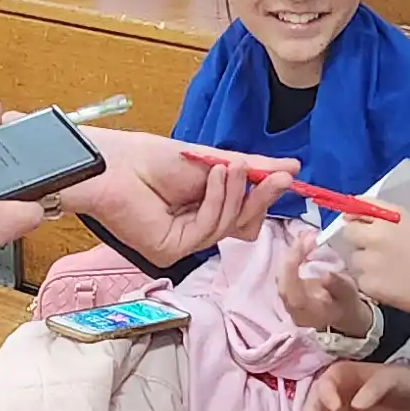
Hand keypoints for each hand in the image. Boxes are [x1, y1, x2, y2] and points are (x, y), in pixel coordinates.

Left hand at [65, 130, 277, 262]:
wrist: (118, 164)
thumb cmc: (154, 160)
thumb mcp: (213, 160)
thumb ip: (252, 168)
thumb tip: (292, 167)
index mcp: (205, 208)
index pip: (245, 213)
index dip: (264, 198)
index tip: (286, 177)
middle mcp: (196, 229)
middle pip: (243, 225)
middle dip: (261, 199)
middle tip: (280, 179)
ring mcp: (184, 242)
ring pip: (229, 228)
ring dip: (236, 194)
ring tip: (233, 166)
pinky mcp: (172, 250)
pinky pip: (208, 230)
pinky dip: (216, 201)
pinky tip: (216, 177)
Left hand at [276, 235, 376, 338]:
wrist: (343, 314)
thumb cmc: (346, 304)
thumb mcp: (349, 296)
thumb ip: (338, 286)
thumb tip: (326, 274)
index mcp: (305, 312)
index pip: (290, 290)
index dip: (292, 265)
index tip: (303, 243)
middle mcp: (291, 308)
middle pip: (282, 280)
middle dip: (291, 255)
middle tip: (305, 235)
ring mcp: (287, 300)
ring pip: (281, 274)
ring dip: (292, 253)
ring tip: (305, 236)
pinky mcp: (288, 291)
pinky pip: (285, 272)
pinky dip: (292, 256)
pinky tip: (302, 244)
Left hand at [313, 205, 409, 322]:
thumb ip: (379, 213)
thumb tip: (349, 212)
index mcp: (386, 218)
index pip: (354, 213)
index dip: (359, 222)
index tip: (366, 230)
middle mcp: (375, 237)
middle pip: (348, 235)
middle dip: (359, 242)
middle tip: (380, 252)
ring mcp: (370, 263)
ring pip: (354, 260)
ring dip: (365, 265)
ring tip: (390, 270)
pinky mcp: (370, 286)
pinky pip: (360, 281)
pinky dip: (371, 284)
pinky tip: (391, 284)